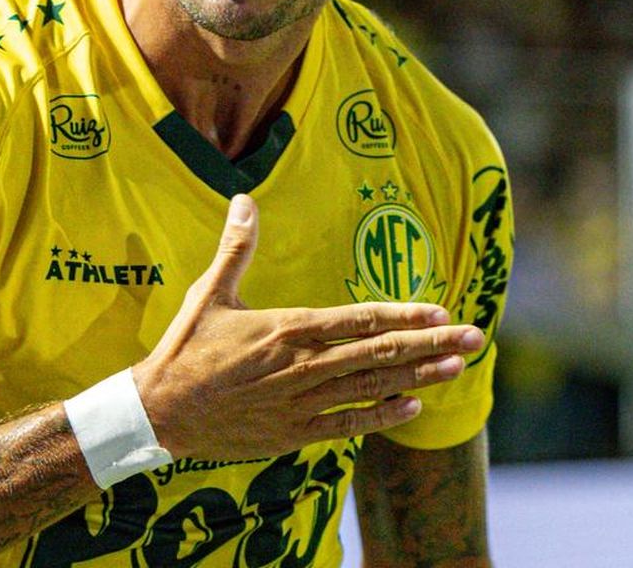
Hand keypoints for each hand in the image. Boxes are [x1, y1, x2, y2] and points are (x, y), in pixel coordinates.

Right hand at [132, 194, 484, 459]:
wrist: (159, 412)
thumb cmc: (185, 349)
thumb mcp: (209, 293)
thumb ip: (236, 248)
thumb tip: (245, 199)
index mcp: (287, 328)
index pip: (358, 320)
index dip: (403, 315)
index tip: (440, 310)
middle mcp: (302, 366)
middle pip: (378, 354)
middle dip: (429, 345)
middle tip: (473, 338)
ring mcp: (300, 402)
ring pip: (371, 388)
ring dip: (417, 378)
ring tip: (456, 369)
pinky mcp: (292, 432)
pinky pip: (346, 424)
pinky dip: (380, 416)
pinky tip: (411, 408)